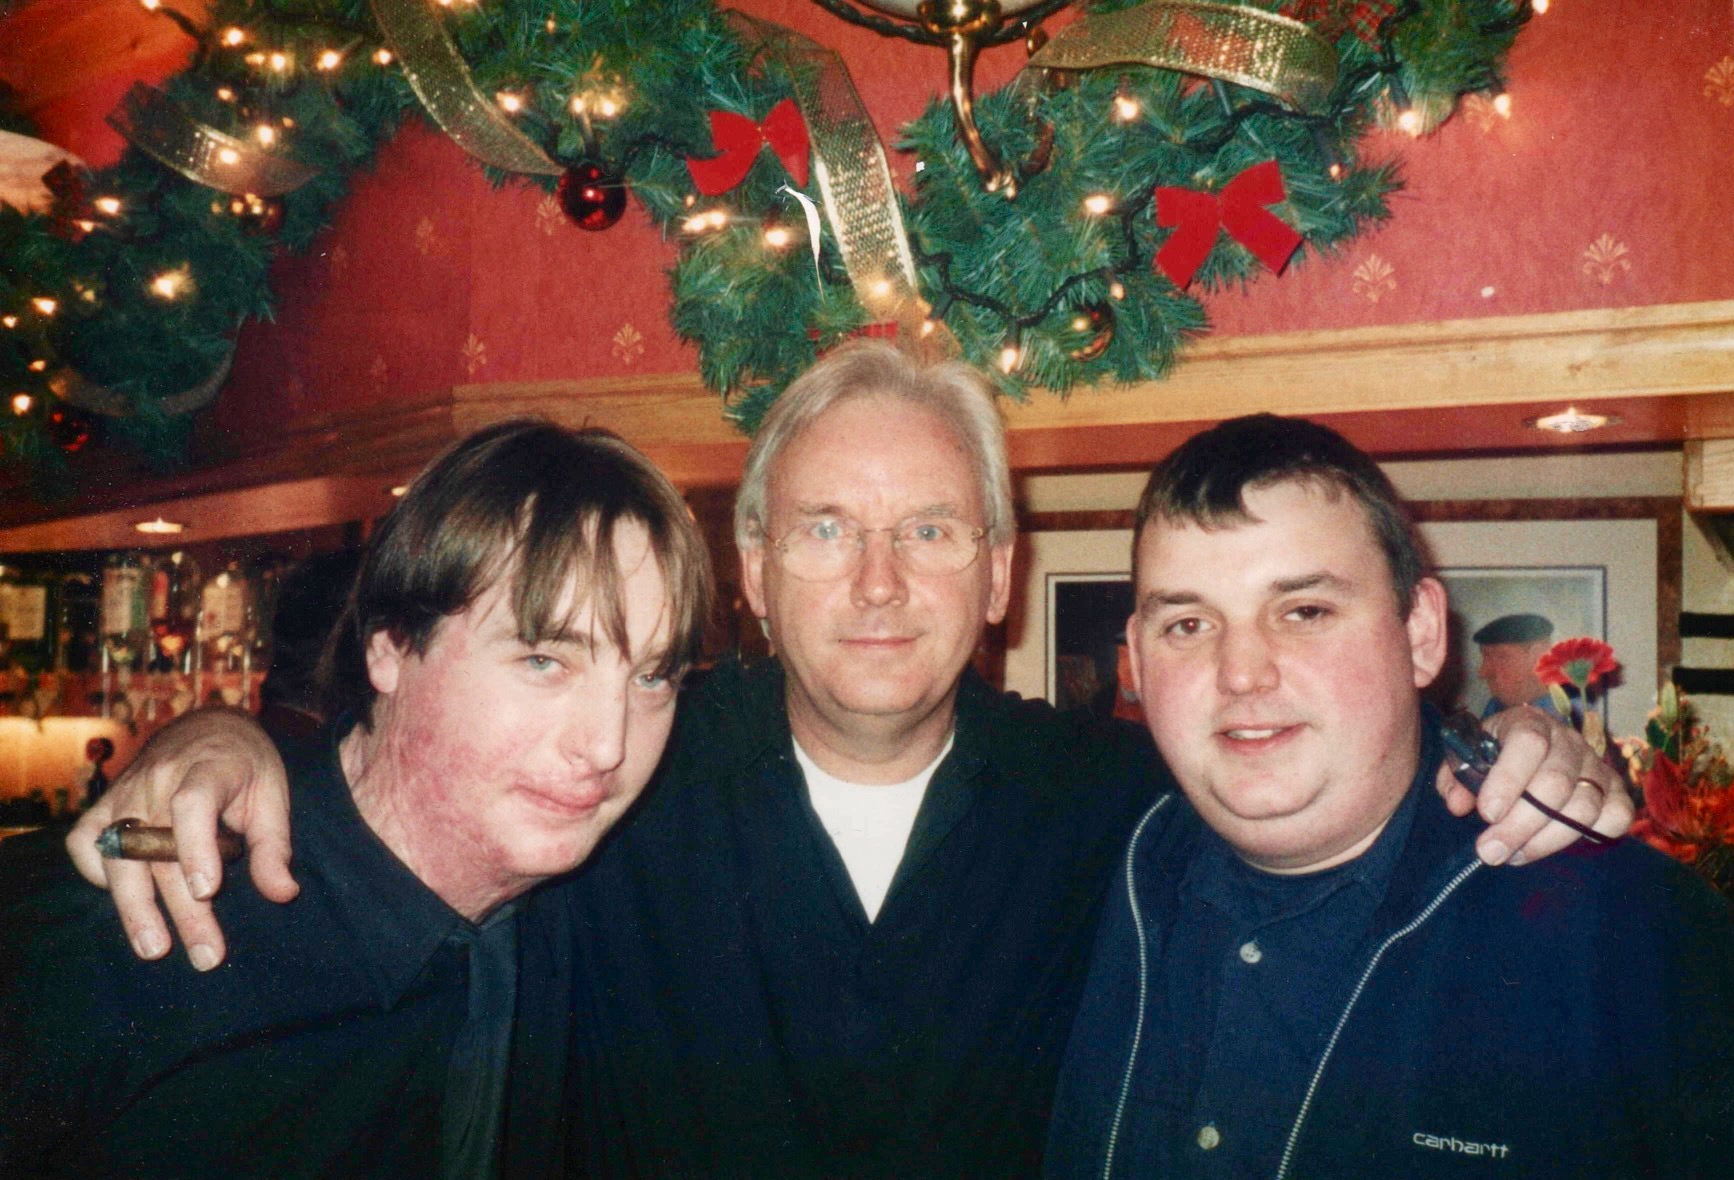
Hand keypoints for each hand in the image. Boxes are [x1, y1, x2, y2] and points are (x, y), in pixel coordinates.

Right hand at [66, 706, 295, 969]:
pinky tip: (125, 898)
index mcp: (209, 766)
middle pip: (159, 848)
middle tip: (206, 954)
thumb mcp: (273, 795)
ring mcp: (125, 791)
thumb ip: (274, 846)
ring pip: (120, 856)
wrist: (207, 726)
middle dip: (183, 907)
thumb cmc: (246, 766)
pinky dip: (97, 873)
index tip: (208, 890)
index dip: (196, 846)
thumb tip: (283, 894)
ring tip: (155, 949)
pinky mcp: (103, 804)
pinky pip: (85, 842)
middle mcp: (159, 778)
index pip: (192, 803)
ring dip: (136, 908)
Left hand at [1436, 705, 1632, 865]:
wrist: (1527, 753)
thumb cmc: (1491, 758)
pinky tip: (1552, 844)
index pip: (1528, 742)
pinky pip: (1616, 817)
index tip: (1486, 813)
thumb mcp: (1465, 760)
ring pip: (1583, 806)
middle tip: (1491, 851)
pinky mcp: (1616, 790)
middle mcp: (1568, 740)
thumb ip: (1455, 779)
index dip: (1508, 779)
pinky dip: (1590, 835)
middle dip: (1520, 824)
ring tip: (1513, 854)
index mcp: (1529, 722)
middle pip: (1555, 783)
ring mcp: (1596, 765)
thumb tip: (1459, 805)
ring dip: (1545, 840)